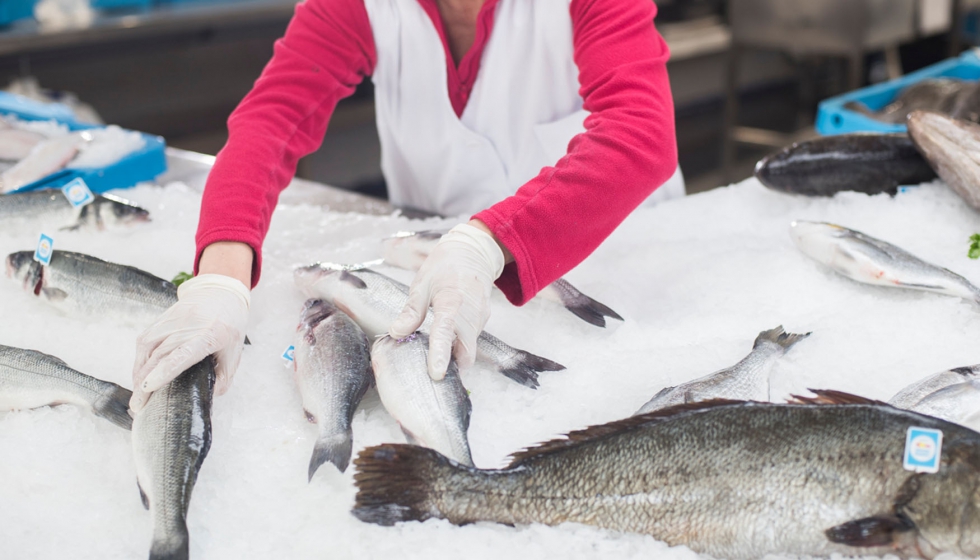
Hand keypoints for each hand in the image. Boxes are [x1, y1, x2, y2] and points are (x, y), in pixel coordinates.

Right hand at [129, 274, 249, 411]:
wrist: (222, 292)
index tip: (148, 388)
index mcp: (210, 335)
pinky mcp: (162, 318)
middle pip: (159, 355)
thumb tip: (208, 398)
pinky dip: (140, 359)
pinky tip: (140, 374)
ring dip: (139, 372)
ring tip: (137, 394)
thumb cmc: (230, 324)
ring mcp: (172, 320)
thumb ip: (223, 378)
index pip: (182, 355)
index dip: (163, 372)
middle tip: (138, 406)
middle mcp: (187, 326)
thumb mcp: (235, 353)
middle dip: (145, 382)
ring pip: (147, 348)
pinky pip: (145, 340)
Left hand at [389, 222, 504, 379]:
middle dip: (452, 368)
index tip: (436, 374)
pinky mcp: (483, 320)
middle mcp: (471, 313)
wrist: (474, 252)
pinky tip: (446, 346)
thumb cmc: (446, 265)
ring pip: (470, 348)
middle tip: (432, 378)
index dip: (441, 355)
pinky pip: (472, 340)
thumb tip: (396, 333)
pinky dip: (459, 347)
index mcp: (452, 300)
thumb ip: (411, 311)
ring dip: (455, 358)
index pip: (446, 332)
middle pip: (466, 351)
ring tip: (435, 362)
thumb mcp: (423, 283)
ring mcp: (480, 318)